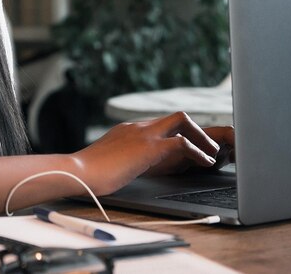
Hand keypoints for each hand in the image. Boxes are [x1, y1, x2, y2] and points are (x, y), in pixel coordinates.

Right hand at [71, 112, 233, 195]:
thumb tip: (124, 169)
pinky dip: (198, 152)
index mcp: (128, 130)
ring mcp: (143, 134)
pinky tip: (205, 164)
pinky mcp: (149, 147)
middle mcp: (137, 127)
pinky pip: (182, 143)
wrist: (78, 172)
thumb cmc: (87, 173)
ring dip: (201, 137)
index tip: (189, 152)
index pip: (161, 126)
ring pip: (183, 122)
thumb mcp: (108, 162)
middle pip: (175, 118)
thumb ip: (120, 159)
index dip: (179, 136)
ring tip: (212, 155)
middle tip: (207, 149)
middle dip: (195, 131)